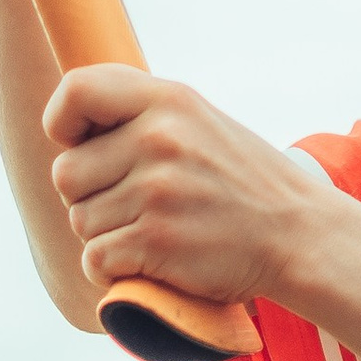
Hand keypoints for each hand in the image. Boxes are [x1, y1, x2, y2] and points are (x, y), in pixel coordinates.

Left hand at [44, 66, 333, 305]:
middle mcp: (157, 138)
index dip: (62, 123)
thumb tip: (69, 126)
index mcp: (167, 100)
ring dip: (106, 236)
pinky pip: (94, 259)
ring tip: (155, 231)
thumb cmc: (241, 183)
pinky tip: (148, 261)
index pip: (76, 90)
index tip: (79, 145)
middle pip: (66, 174)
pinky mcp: (156, 240)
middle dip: (90, 196)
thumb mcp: (198, 123)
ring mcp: (156, 190)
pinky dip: (112, 270)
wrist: (298, 235)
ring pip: (80, 222)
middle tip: (136, 205)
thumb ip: (141, 115)